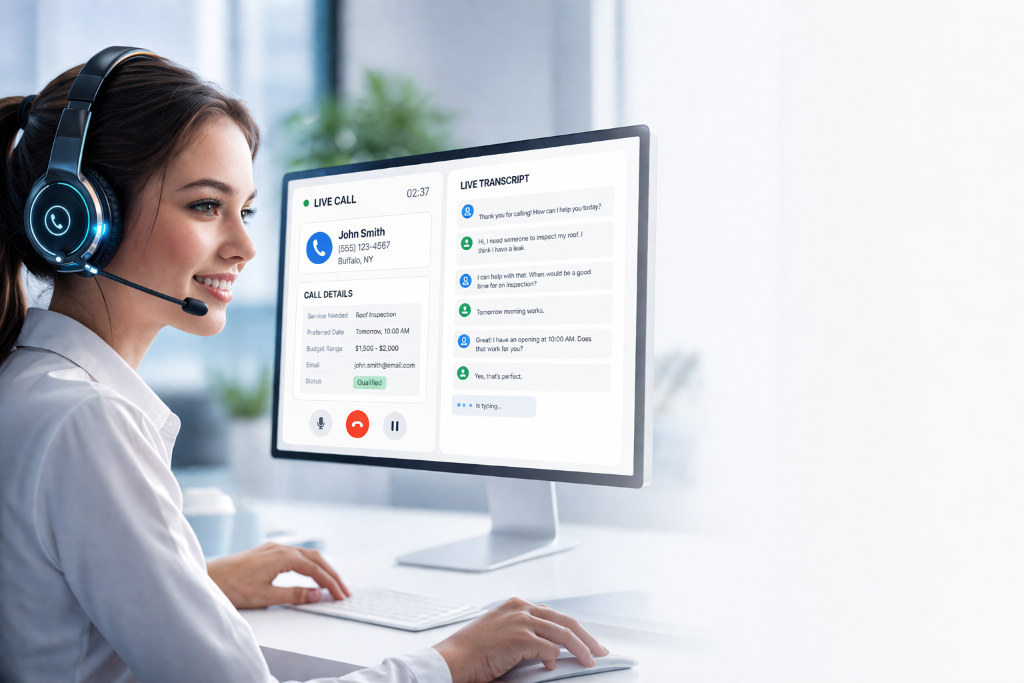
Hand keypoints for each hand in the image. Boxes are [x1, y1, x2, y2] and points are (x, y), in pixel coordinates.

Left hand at [206, 542, 349, 608]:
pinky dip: (309, 565)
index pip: (315, 569)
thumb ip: (294, 595)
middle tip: (344, 590)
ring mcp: (273, 549)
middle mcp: (281, 548)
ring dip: (322, 568)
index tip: (341, 595)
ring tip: (332, 583)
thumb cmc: (232, 587)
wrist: (207, 578)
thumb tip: (317, 594)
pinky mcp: (267, 553)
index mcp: (283, 556)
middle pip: (316, 558)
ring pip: (306, 555)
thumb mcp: (265, 596)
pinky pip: (296, 556)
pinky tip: (311, 573)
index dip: (330, 583)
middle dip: (332, 574)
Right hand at [432, 597, 608, 682]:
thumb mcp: (501, 633)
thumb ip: (525, 633)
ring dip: (580, 648)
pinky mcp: (520, 637)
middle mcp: (521, 608)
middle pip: (565, 620)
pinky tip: (552, 665)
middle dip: (586, 637)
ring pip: (562, 633)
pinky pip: (549, 648)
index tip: (586, 640)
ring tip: (589, 660)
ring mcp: (520, 620)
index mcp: (516, 605)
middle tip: (599, 650)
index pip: (554, 614)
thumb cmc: (473, 652)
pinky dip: (554, 658)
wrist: (452, 659)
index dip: (574, 629)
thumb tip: (551, 649)